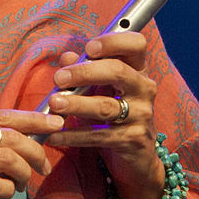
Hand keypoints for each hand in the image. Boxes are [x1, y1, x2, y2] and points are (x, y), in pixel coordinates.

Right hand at [0, 108, 62, 198]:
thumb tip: (22, 139)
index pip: (1, 115)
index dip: (33, 119)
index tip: (55, 123)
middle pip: (9, 137)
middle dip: (36, 151)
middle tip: (44, 166)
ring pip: (7, 160)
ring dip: (25, 174)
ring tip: (24, 183)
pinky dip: (9, 190)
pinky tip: (7, 193)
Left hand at [43, 31, 164, 198]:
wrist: (136, 156)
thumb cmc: (114, 114)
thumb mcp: (101, 90)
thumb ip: (85, 70)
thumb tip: (67, 57)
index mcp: (138, 70)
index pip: (136, 44)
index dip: (113, 42)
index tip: (89, 48)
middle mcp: (144, 89)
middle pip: (117, 71)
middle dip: (85, 72)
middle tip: (59, 78)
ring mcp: (142, 115)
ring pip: (106, 106)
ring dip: (76, 104)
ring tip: (53, 104)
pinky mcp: (133, 140)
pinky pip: (99, 135)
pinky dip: (73, 135)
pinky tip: (55, 134)